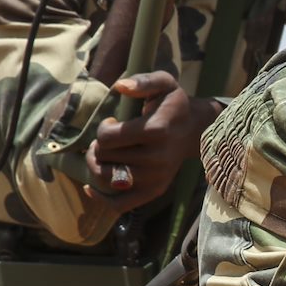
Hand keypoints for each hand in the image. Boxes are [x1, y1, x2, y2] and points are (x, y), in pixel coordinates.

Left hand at [85, 71, 219, 209]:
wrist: (194, 130)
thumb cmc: (173, 104)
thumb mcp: (163, 83)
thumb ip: (143, 81)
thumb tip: (119, 86)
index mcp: (155, 131)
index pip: (108, 138)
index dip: (103, 129)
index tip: (111, 122)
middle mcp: (156, 158)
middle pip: (104, 157)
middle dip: (98, 146)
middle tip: (109, 139)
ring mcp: (155, 177)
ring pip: (107, 178)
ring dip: (97, 166)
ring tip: (104, 155)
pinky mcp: (154, 191)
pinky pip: (121, 204)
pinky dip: (102, 198)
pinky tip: (91, 188)